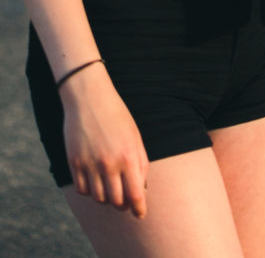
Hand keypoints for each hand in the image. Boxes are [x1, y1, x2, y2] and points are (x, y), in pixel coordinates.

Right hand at [60, 63, 148, 217]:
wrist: (90, 98)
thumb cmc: (117, 116)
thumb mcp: (135, 136)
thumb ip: (140, 163)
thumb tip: (141, 188)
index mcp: (128, 156)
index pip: (135, 194)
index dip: (139, 208)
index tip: (140, 214)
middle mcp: (109, 164)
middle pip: (116, 201)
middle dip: (122, 203)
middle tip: (124, 198)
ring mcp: (90, 165)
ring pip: (99, 198)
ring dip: (106, 196)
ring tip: (109, 185)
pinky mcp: (74, 164)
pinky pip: (82, 190)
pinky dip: (89, 190)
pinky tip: (94, 180)